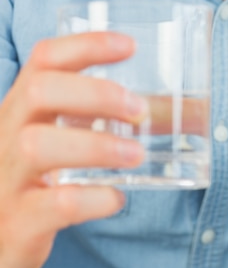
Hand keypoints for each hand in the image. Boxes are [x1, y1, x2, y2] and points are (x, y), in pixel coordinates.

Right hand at [0, 32, 143, 267]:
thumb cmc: (31, 179)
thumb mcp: (48, 139)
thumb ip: (89, 120)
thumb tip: (172, 110)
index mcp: (20, 108)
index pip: (44, 58)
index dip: (86, 45)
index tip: (130, 45)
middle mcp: (5, 135)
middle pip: (38, 90)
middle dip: (95, 93)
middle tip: (138, 109)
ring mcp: (6, 179)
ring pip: (37, 146)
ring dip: (97, 145)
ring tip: (136, 154)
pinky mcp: (17, 222)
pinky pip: (54, 205)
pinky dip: (93, 198)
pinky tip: (115, 198)